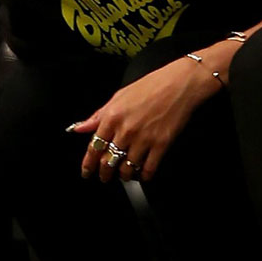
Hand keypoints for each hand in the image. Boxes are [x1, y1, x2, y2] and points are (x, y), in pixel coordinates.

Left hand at [70, 58, 208, 183]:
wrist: (180, 83)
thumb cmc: (152, 85)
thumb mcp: (119, 95)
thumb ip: (98, 115)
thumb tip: (80, 128)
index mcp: (113, 116)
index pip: (94, 147)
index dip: (88, 163)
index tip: (87, 171)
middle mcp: (126, 130)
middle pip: (108, 161)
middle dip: (104, 174)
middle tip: (104, 177)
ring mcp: (144, 139)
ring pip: (127, 169)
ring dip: (124, 176)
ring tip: (124, 175)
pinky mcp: (161, 145)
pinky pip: (148, 169)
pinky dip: (143, 175)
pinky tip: (142, 174)